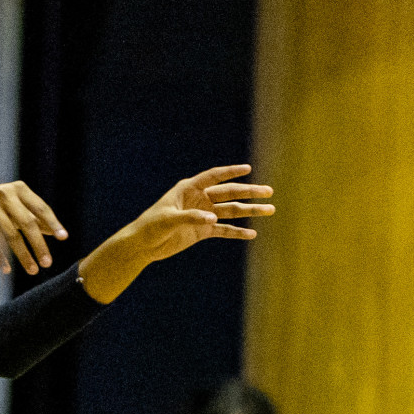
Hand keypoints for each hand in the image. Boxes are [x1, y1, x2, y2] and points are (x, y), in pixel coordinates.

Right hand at [0, 182, 67, 275]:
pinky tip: (6, 270)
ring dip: (23, 255)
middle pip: (27, 222)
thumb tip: (55, 231)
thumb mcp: (13, 209)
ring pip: (11, 234)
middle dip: (39, 245)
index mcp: (18, 189)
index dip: (52, 223)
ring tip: (33, 270)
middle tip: (48, 263)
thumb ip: (32, 217)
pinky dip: (0, 257)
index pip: (40, 207)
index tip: (63, 238)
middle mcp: (4, 194)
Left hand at [119, 165, 273, 265]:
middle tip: (268, 192)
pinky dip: (237, 232)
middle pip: (228, 193)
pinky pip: (224, 230)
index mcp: (189, 189)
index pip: (213, 177)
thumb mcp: (168, 220)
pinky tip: (252, 234)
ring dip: (249, 211)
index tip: (247, 168)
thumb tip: (212, 219)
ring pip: (231, 211)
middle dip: (249, 192)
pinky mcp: (202, 231)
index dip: (230, 172)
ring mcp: (203, 215)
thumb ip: (191, 218)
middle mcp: (199, 199)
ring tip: (269, 210)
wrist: (143, 245)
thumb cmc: (151, 226)